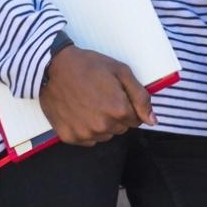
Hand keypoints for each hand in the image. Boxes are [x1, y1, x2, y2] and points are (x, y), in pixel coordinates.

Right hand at [38, 46, 154, 145]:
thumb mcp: (122, 72)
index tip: (117, 95)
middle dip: (117, 115)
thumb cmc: (90, 66)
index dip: (129, 107)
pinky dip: (86, 129)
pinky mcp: (69, 137)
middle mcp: (103, 127)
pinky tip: (79, 112)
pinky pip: (88, 140)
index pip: (137, 120)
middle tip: (102, 97)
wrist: (53, 67)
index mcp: (119, 111)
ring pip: (105, 135)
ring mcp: (85, 134)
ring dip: (102, 124)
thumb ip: (141, 97)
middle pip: (121, 128)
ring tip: (90, 104)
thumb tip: (153, 121)